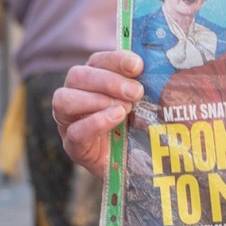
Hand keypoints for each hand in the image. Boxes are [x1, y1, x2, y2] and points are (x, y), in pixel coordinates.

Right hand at [52, 50, 145, 179]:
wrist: (134, 166)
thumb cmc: (137, 129)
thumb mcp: (143, 104)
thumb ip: (144, 87)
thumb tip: (161, 68)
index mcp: (92, 80)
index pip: (96, 61)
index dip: (115, 59)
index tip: (138, 65)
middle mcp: (74, 96)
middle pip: (77, 75)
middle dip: (109, 81)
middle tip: (136, 92)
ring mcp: (68, 122)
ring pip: (64, 99)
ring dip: (98, 100)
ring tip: (126, 108)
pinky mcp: (73, 146)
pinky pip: (75, 131)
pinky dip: (96, 122)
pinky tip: (117, 118)